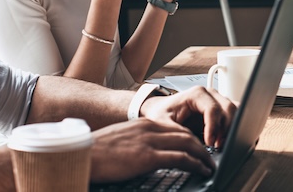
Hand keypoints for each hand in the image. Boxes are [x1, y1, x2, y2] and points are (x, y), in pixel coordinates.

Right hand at [89, 118, 214, 182]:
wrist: (82, 154)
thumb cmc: (96, 152)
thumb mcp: (121, 140)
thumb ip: (137, 142)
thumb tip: (145, 153)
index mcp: (143, 123)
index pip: (175, 127)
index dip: (190, 137)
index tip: (197, 147)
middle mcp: (149, 128)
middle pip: (185, 133)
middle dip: (201, 145)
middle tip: (209, 156)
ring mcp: (150, 141)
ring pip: (188, 143)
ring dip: (203, 155)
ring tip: (210, 164)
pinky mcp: (148, 157)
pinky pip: (181, 158)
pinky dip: (196, 164)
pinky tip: (202, 170)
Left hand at [141, 86, 236, 148]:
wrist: (160, 110)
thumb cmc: (161, 113)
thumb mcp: (163, 123)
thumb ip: (178, 132)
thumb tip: (192, 144)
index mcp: (196, 94)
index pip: (213, 109)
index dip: (213, 128)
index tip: (210, 143)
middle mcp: (210, 94)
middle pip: (229, 109)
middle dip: (226, 129)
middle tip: (217, 146)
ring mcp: (217, 100)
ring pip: (234, 111)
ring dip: (231, 128)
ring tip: (219, 144)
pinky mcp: (221, 109)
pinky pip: (234, 115)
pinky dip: (232, 127)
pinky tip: (222, 139)